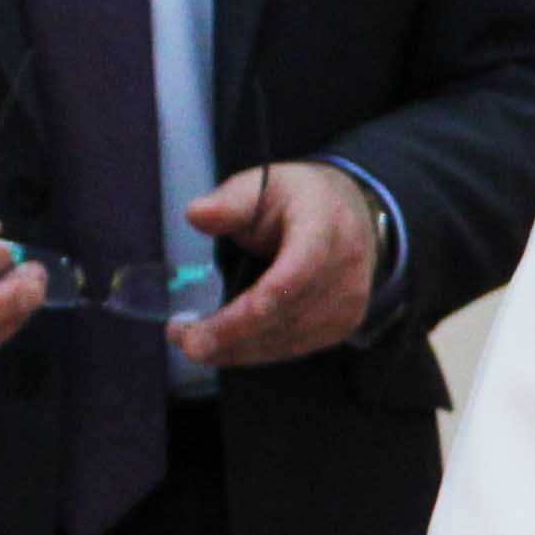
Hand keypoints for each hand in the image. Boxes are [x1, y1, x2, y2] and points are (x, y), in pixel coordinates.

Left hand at [179, 159, 383, 367]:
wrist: (352, 213)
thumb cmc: (299, 199)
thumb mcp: (263, 183)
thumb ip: (230, 201)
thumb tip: (195, 215)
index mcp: (326, 227)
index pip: (292, 278)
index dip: (250, 310)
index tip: (202, 330)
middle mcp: (345, 270)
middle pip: (283, 317)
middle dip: (228, 336)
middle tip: (182, 340)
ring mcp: (349, 303)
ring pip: (286, 340)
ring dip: (236, 349)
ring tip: (193, 340)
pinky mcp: (344, 325)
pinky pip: (293, 347)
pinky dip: (255, 350)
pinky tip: (224, 345)